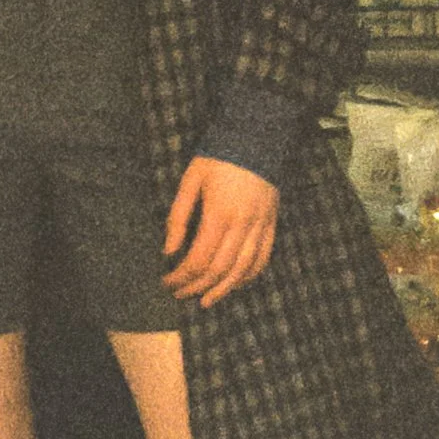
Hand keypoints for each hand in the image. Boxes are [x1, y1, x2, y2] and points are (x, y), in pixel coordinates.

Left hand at [163, 157, 278, 307]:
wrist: (257, 137)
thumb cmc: (218, 157)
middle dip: (196, 287)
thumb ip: (178, 217)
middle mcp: (243, 225)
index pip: (198, 259)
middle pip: (219, 270)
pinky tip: (235, 284)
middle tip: (180, 294)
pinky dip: (249, 276)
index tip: (167, 282)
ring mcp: (260, 226)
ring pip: (242, 270)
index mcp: (219, 214)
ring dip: (222, 290)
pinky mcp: (272, 223)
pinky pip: (263, 258)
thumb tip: (168, 251)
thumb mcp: (190, 180)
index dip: (181, 276)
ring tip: (206, 301)